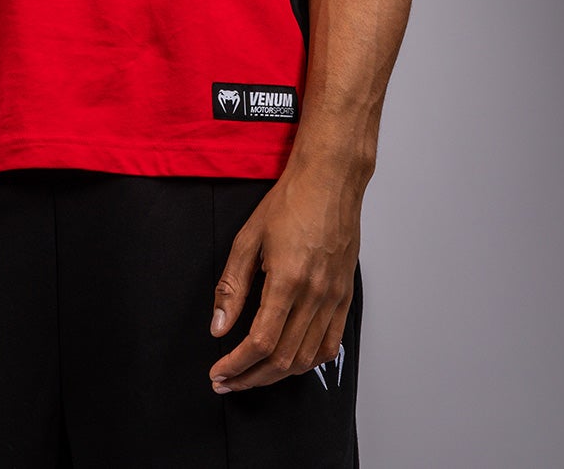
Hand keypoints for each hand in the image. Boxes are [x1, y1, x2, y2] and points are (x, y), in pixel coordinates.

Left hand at [207, 160, 361, 391]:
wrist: (330, 181)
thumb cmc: (289, 202)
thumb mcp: (248, 238)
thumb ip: (232, 286)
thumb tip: (218, 326)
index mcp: (287, 279)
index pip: (260, 342)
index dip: (236, 365)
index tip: (218, 372)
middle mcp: (315, 295)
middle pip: (283, 358)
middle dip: (251, 377)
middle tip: (227, 381)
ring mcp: (334, 297)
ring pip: (307, 358)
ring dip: (277, 375)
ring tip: (252, 375)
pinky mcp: (345, 296)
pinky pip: (330, 344)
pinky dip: (308, 362)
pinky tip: (289, 362)